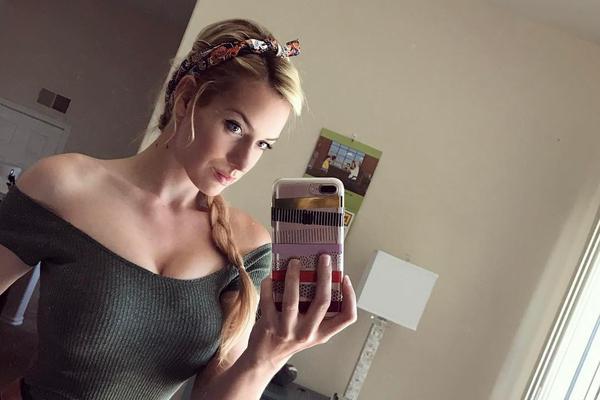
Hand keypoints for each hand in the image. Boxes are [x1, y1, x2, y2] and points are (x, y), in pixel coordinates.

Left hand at [246, 254, 357, 370]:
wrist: (266, 357)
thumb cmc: (290, 338)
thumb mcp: (311, 331)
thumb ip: (317, 311)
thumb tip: (319, 276)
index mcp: (322, 333)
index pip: (347, 317)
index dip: (350, 297)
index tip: (345, 278)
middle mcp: (308, 333)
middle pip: (322, 302)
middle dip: (324, 276)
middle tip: (324, 258)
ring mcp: (288, 330)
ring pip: (293, 300)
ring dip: (294, 278)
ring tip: (295, 262)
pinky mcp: (269, 326)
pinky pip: (269, 301)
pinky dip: (269, 286)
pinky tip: (271, 276)